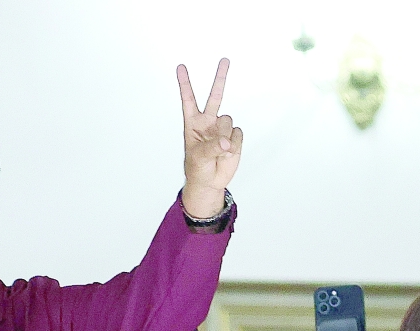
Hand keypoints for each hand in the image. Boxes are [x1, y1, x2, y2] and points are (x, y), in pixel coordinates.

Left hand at [176, 59, 242, 217]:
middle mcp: (208, 121)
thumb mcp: (198, 157)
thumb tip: (226, 141)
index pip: (188, 99)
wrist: (210, 181)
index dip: (185, 83)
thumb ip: (211, 147)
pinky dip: (234, 145)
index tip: (181, 66)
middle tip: (225, 59)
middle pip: (215, 96)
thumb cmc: (197, 168)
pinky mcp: (235, 136)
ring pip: (228, 120)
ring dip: (224, 135)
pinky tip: (228, 153)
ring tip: (219, 150)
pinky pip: (238, 134)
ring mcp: (222, 128)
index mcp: (193, 122)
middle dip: (220, 77)